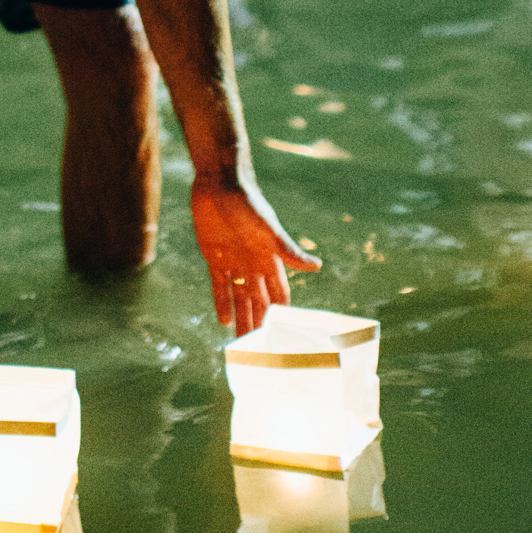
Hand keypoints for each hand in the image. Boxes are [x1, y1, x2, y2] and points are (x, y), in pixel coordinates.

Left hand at [190, 174, 318, 335]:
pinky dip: (221, 302)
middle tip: (261, 350)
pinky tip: (222, 321)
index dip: (282, 314)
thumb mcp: (268, 228)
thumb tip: (317, 267)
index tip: (285, 338)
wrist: (220, 181)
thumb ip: (288, 250)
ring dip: (241, 318)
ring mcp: (233, 261)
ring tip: (241, 342)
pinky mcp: (214, 257)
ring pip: (239, 297)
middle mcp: (254, 264)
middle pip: (258, 301)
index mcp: (270, 259)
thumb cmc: (249, 201)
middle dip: (260, 323)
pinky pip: (218, 285)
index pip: (280, 294)